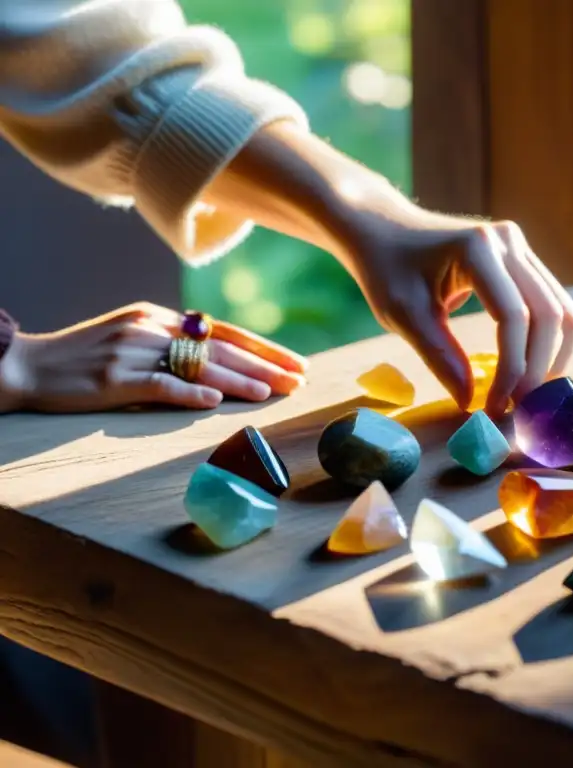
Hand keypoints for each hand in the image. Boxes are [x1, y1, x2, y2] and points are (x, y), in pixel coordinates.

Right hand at [0, 303, 306, 413]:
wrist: (27, 365)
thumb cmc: (86, 357)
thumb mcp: (133, 338)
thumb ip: (174, 344)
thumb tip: (224, 362)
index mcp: (159, 317)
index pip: (225, 331)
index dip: (264, 348)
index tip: (296, 363)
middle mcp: (151, 328)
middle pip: (220, 347)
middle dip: (264, 365)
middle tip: (299, 380)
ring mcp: (132, 352)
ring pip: (197, 366)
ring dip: (238, 380)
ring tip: (271, 392)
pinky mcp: (114, 379)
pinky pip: (159, 386)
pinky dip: (188, 394)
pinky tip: (215, 402)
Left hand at [344, 211, 572, 415]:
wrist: (384, 229)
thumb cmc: (386, 269)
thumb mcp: (403, 315)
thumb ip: (439, 356)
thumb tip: (471, 403)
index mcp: (478, 248)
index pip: (513, 317)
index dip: (512, 368)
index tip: (496, 407)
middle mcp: (509, 242)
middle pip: (549, 314)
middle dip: (538, 368)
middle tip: (520, 412)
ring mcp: (521, 248)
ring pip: (561, 311)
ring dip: (553, 358)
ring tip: (531, 397)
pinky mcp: (523, 259)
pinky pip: (552, 305)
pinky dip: (549, 342)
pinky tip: (532, 372)